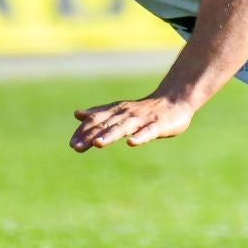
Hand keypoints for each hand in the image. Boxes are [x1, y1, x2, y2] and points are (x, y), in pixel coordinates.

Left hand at [70, 93, 194, 150]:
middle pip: (107, 125)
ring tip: (98, 143)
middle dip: (91, 136)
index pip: (97, 120)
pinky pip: (148, 132)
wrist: (175, 100)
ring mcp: (143, 120)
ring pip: (124, 128)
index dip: (84, 131)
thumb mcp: (120, 110)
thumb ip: (100, 113)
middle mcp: (128, 114)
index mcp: (117, 111)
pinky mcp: (158, 125)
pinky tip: (132, 143)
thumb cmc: (145, 109)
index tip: (72, 143)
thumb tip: (77, 114)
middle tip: (77, 147)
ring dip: (110, 135)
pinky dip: (140, 137)